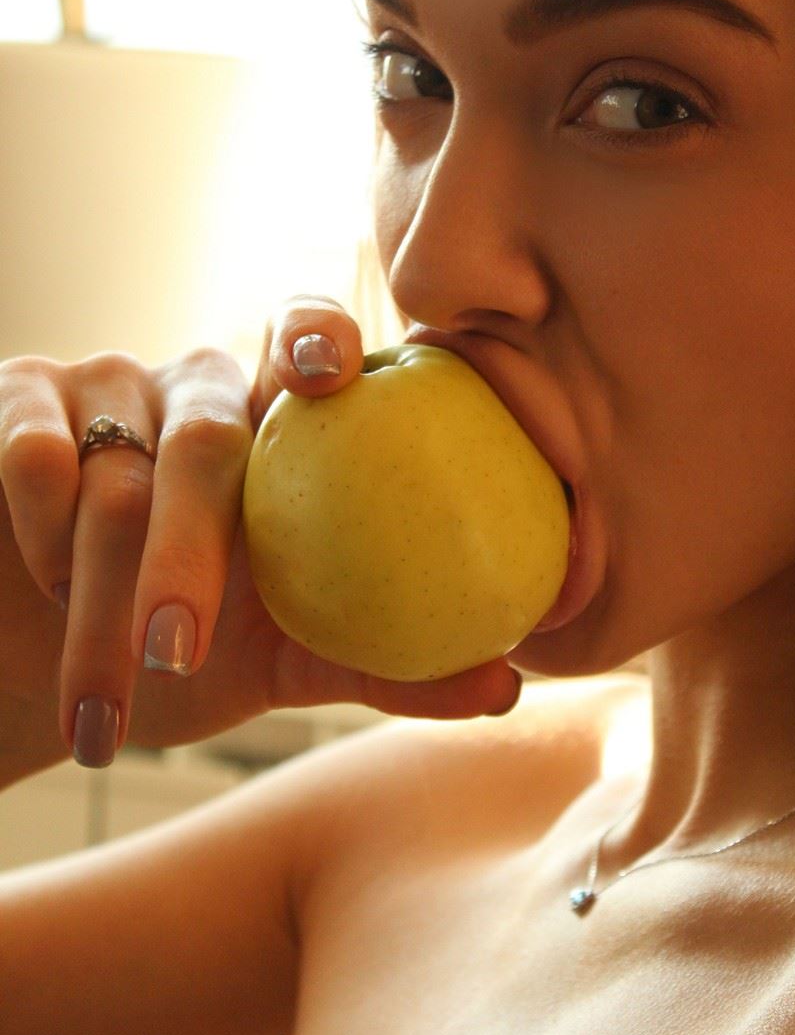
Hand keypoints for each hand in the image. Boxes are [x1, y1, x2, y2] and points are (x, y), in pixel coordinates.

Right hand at [0, 298, 522, 770]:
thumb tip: (507, 684)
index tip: (335, 372)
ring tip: (98, 698)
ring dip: (99, 594)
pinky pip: (35, 451)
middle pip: (207, 440)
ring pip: (112, 471)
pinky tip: (45, 591)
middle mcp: (197, 389)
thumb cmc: (174, 662)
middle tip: (176, 653)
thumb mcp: (284, 669)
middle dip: (186, 557)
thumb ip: (389, 668)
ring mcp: (103, 385)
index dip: (320, 337)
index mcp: (277, 430)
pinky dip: (39, 534)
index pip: (306, 341)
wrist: (45, 679)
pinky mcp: (16, 396)